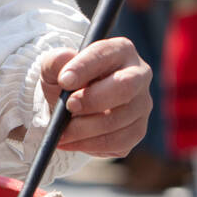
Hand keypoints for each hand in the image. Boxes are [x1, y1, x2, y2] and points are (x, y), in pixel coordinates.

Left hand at [39, 37, 152, 158]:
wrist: (71, 107)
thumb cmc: (67, 81)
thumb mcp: (55, 68)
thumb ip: (56, 62)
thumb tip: (65, 69)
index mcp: (120, 50)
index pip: (106, 54)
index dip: (84, 68)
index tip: (64, 81)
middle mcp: (139, 75)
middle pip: (124, 87)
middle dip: (92, 100)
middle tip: (68, 107)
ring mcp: (141, 105)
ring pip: (116, 120)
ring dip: (83, 129)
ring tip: (61, 131)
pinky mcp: (136, 131)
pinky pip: (116, 143)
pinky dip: (89, 145)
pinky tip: (71, 142)